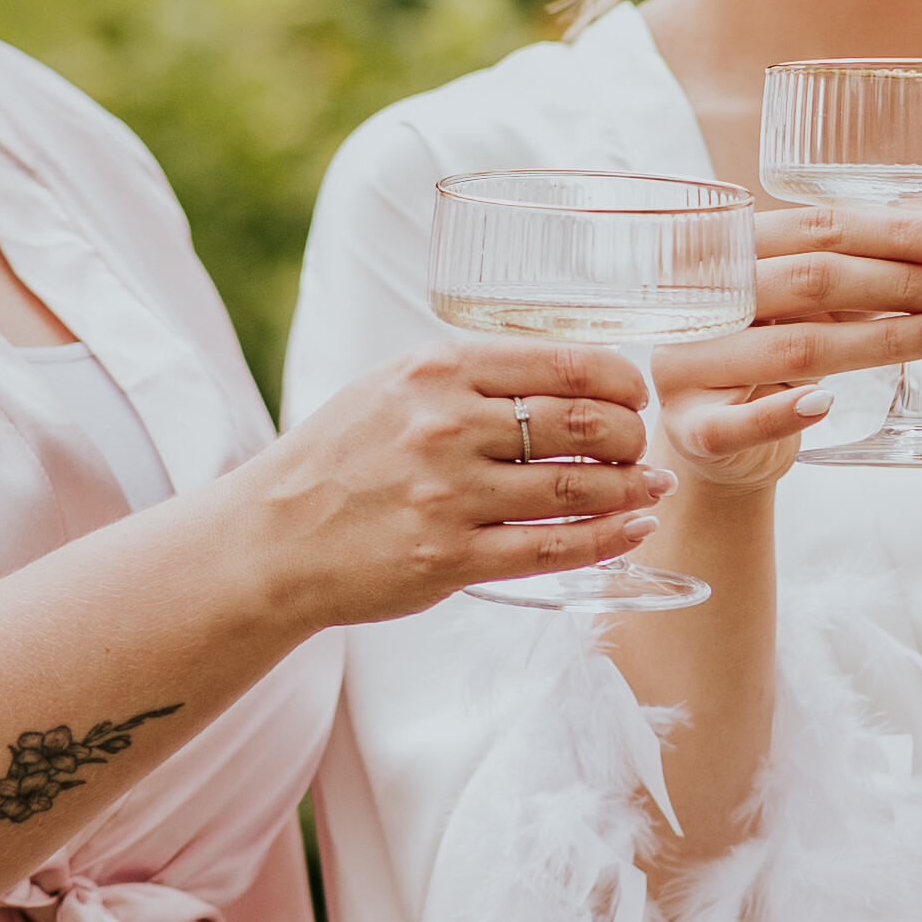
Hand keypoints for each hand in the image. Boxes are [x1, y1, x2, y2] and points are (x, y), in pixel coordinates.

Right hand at [214, 338, 662, 626]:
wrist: (272, 538)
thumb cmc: (341, 458)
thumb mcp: (394, 387)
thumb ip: (471, 377)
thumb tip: (569, 379)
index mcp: (437, 370)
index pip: (566, 364)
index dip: (622, 381)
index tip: (636, 396)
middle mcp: (446, 426)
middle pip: (584, 422)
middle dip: (630, 436)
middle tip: (640, 448)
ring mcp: (449, 495)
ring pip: (577, 487)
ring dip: (630, 489)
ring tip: (648, 489)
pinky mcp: (451, 556)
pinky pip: (554, 547)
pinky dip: (608, 539)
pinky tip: (632, 531)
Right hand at [648, 205, 921, 487]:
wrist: (712, 438)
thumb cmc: (775, 350)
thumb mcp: (829, 302)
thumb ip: (895, 263)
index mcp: (727, 245)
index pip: (819, 225)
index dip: (897, 230)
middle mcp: (701, 296)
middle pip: (813, 279)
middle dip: (903, 283)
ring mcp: (690, 362)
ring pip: (795, 346)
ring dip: (881, 341)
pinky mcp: (692, 427)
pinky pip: (737, 422)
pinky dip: (785, 414)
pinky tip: (831, 403)